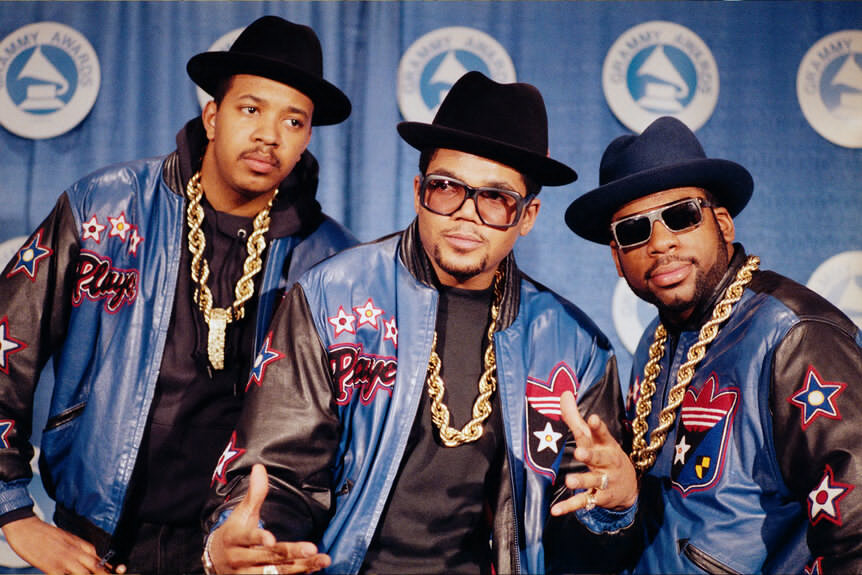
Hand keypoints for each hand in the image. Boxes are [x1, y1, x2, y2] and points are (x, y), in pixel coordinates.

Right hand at [2, 515, 116, 572]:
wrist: (26, 528)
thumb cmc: (45, 534)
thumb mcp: (67, 538)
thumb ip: (78, 548)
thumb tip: (89, 556)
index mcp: (79, 544)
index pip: (100, 555)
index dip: (110, 565)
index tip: (118, 570)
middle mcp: (75, 552)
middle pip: (96, 565)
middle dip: (105, 574)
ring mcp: (64, 560)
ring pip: (84, 573)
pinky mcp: (51, 567)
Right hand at [209, 463, 330, 573]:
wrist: (215, 561)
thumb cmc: (234, 533)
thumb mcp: (242, 513)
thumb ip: (254, 493)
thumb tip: (260, 467)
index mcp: (236, 538)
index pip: (248, 538)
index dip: (259, 539)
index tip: (271, 539)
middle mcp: (240, 559)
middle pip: (268, 556)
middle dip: (291, 553)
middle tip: (312, 549)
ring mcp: (248, 574)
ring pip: (276, 572)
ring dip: (301, 567)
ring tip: (322, 560)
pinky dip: (298, 574)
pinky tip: (314, 569)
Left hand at [550, 391, 637, 515]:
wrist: (629, 487)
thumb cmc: (605, 455)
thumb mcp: (595, 437)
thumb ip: (576, 418)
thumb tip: (564, 393)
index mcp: (606, 445)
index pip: (602, 434)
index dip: (598, 427)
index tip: (593, 418)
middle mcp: (607, 463)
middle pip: (600, 457)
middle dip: (590, 455)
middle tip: (579, 452)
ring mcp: (604, 481)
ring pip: (593, 481)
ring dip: (582, 480)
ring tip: (569, 481)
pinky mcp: (599, 498)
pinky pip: (584, 502)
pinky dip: (569, 506)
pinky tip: (555, 510)